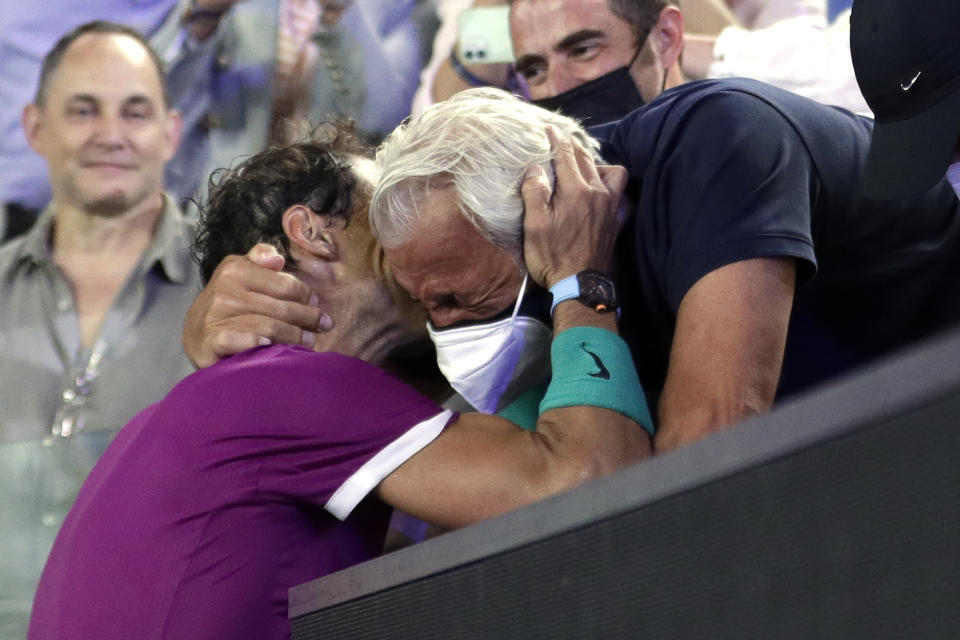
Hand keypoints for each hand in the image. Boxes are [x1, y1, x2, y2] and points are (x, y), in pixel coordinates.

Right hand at [182, 243, 333, 368]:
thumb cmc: (229, 304)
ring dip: (295, 336)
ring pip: (270, 327)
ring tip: (310, 342)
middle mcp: (225, 290)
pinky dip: (258, 345)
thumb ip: (259, 259)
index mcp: (236, 269)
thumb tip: (278, 259)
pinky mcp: (210, 340)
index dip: (306, 296)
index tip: (318, 306)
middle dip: (308, 318)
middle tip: (324, 326)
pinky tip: (271, 349)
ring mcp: (216, 316)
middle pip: (281, 308)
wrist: (196, 335)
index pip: (285, 285)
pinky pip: (242, 341)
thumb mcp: (240, 273)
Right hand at [520, 126, 627, 287]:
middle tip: (560, 141)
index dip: (555, 140)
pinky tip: (600, 189)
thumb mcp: (534, 226)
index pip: (565, 155)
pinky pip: (619, 191)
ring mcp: (611, 206)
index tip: (548, 129)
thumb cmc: (553, 257)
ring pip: (610, 171)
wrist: (580, 286)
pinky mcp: (616, 219)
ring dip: (595, 163)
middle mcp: (598, 193)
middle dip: (572, 146)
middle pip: (587, 158)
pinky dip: (609, 183)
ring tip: (582, 166)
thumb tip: (535, 168)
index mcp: (576, 191)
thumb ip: (535, 192)